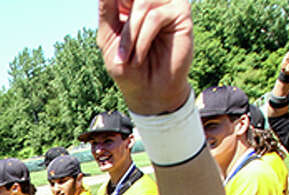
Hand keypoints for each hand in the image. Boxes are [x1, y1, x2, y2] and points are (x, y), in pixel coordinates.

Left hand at [97, 0, 193, 115]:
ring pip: (143, 4)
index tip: (115, 25)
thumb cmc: (127, 66)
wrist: (147, 92)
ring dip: (131, 34)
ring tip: (127, 55)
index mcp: (130, 1)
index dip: (116, 3)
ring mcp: (167, 2)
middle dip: (123, 23)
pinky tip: (138, 56)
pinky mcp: (181, 12)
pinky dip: (142, 39)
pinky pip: (156, 17)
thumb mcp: (108, 37)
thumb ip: (106, 10)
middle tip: (119, 45)